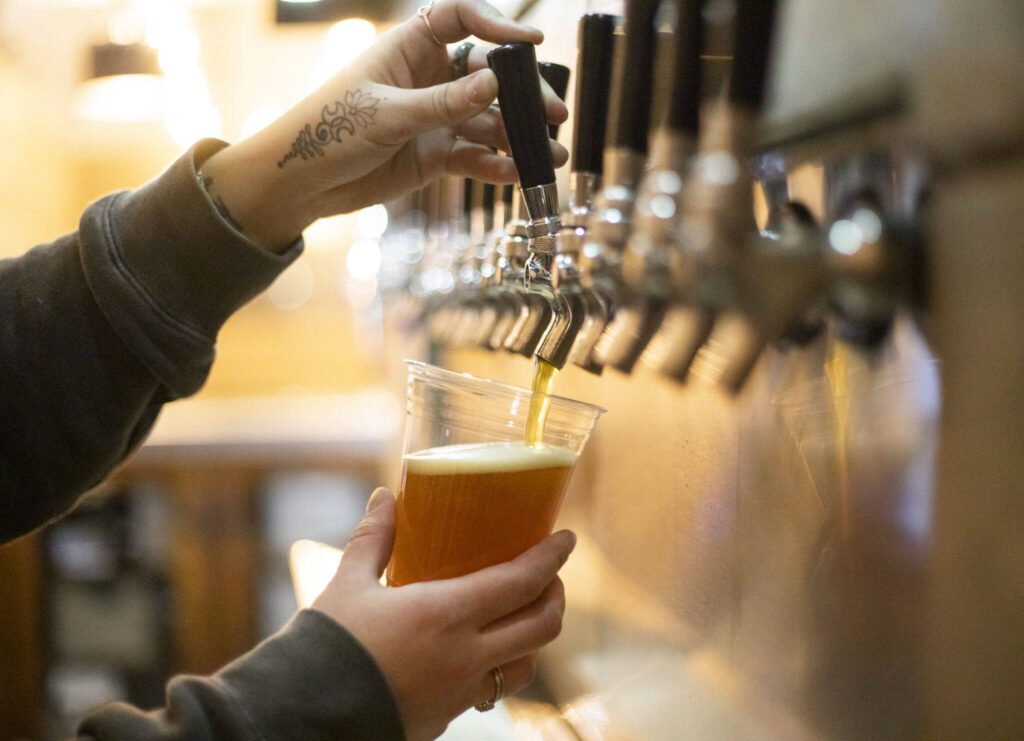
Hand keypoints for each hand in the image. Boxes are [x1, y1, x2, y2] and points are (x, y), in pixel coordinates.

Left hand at [202, 0, 568, 248]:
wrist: (302, 182)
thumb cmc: (327, 131)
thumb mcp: (388, 113)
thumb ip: (443, 103)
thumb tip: (494, 83)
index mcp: (410, 48)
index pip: (461, 19)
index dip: (497, 24)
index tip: (530, 42)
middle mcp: (429, 78)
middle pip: (487, 76)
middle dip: (521, 95)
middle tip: (553, 113)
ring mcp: (435, 118)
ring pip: (487, 121)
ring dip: (518, 137)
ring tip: (548, 155)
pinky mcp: (436, 155)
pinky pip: (475, 157)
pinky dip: (496, 166)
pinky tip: (517, 175)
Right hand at [312, 488, 574, 740]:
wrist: (304, 715)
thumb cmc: (326, 645)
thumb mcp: (348, 584)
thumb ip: (373, 539)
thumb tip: (385, 497)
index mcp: (446, 614)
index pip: (521, 582)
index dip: (551, 558)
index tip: (566, 539)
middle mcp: (465, 655)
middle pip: (542, 626)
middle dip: (555, 597)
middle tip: (550, 576)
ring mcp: (460, 692)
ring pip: (525, 665)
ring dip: (534, 637)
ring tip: (523, 615)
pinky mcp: (447, 717)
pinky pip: (491, 689)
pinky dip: (500, 665)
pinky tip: (482, 652)